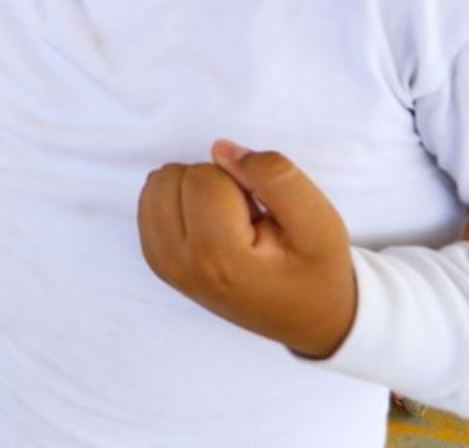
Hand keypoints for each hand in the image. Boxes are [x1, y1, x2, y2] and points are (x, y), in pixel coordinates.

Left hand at [137, 140, 356, 358]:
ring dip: (194, 190)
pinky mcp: (157, 261)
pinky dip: (179, 201)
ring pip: (157, 184)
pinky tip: (212, 226)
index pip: (204, 177)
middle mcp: (180, 264)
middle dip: (215, 183)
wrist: (307, 319)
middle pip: (175, 177)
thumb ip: (275, 177)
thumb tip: (219, 149)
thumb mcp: (319, 220)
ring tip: (231, 222)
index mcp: (219, 257)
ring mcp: (163, 265)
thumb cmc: (315, 269)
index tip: (262, 212)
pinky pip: (150, 201)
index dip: (240, 180)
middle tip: (248, 218)